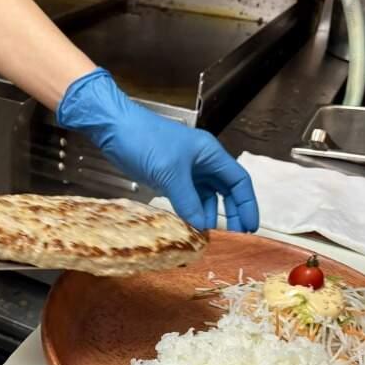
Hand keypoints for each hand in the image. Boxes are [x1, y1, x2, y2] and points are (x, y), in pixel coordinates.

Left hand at [57, 68, 258, 231]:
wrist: (114, 128)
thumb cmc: (145, 140)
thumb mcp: (170, 173)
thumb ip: (188, 202)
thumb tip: (202, 228)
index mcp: (210, 154)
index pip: (239, 181)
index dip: (247, 204)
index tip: (250, 227)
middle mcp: (202, 161)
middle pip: (226, 190)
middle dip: (232, 212)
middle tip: (235, 236)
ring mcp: (185, 169)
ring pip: (205, 195)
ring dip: (209, 214)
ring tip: (210, 235)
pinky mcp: (168, 176)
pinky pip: (186, 197)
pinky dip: (190, 210)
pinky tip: (190, 225)